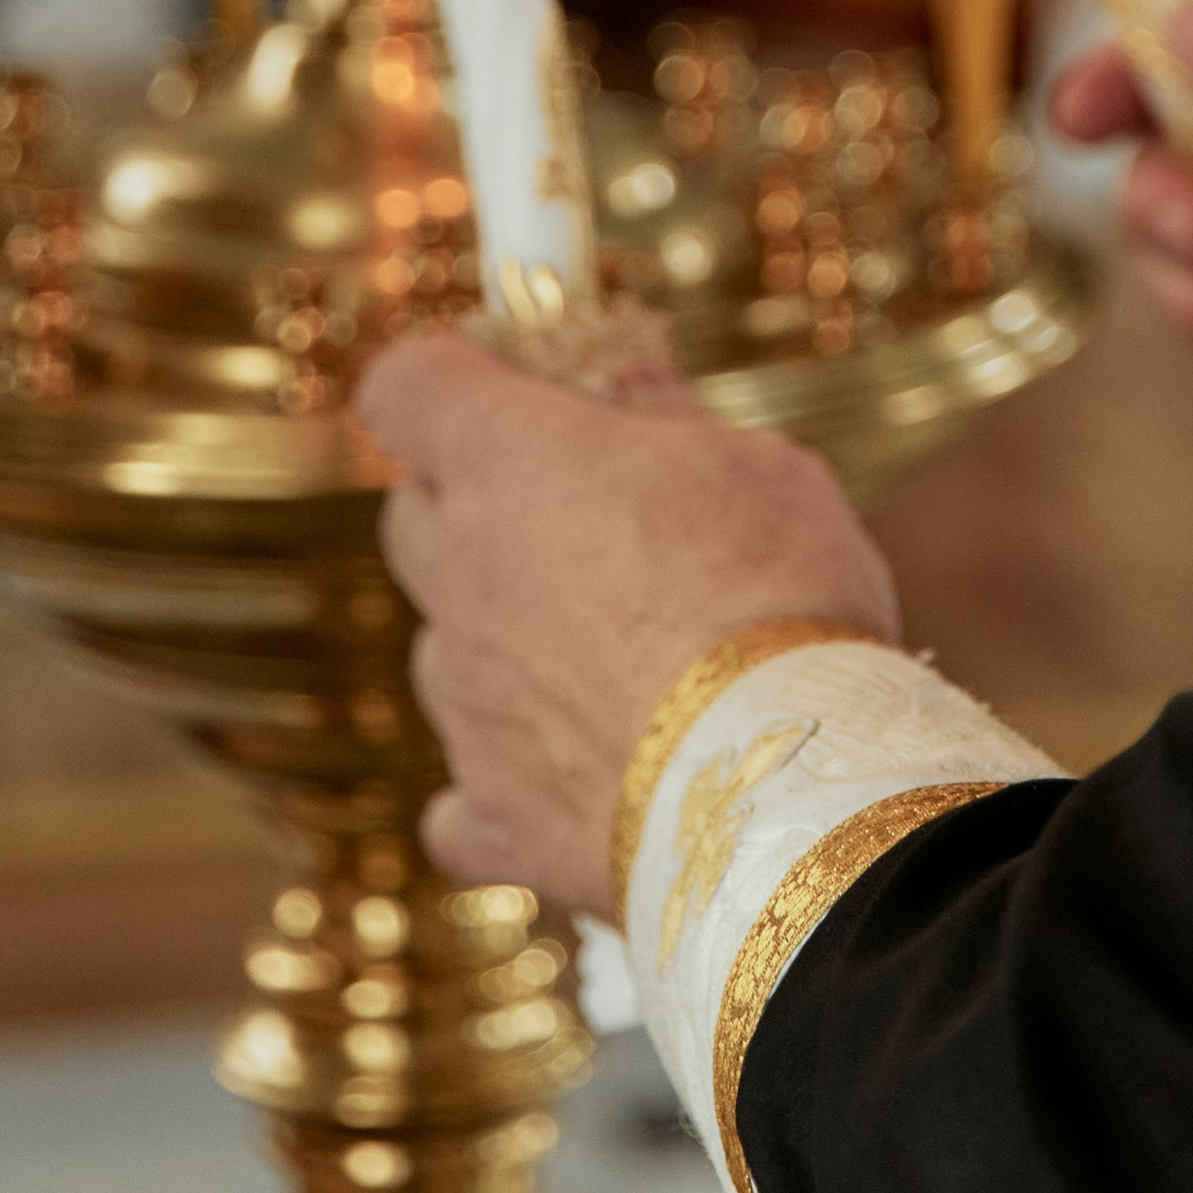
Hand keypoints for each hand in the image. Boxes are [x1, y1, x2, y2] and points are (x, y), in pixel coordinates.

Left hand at [360, 331, 899, 914]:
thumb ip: (670, 419)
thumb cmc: (782, 595)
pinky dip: (514, 778)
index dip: (447, 381)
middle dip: (477, 508)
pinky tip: (589, 777)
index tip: (504, 387)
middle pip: (415, 516)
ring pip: (449, 648)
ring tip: (625, 668)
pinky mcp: (487, 812)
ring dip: (507, 642)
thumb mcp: (759, 465)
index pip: (408, 385)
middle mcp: (458, 573)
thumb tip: (630, 379)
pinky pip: (469, 788)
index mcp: (509, 461)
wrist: (784, 788)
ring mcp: (461, 701)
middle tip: (582, 525)